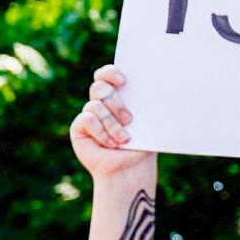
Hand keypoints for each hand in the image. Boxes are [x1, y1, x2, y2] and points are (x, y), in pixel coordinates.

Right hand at [71, 66, 152, 182]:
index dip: (110, 73)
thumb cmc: (143, 143)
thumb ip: (146, 103)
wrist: (132, 167)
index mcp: (118, 95)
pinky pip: (87, 119)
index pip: (106, 74)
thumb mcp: (148, 121)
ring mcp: (89, 114)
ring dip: (112, 124)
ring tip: (124, 139)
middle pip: (99, 87)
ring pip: (95, 105)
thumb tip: (159, 87)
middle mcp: (101, 102)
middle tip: (129, 119)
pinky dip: (101, 132)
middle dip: (116, 102)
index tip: (123, 81)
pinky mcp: (79, 128)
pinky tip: (110, 144)